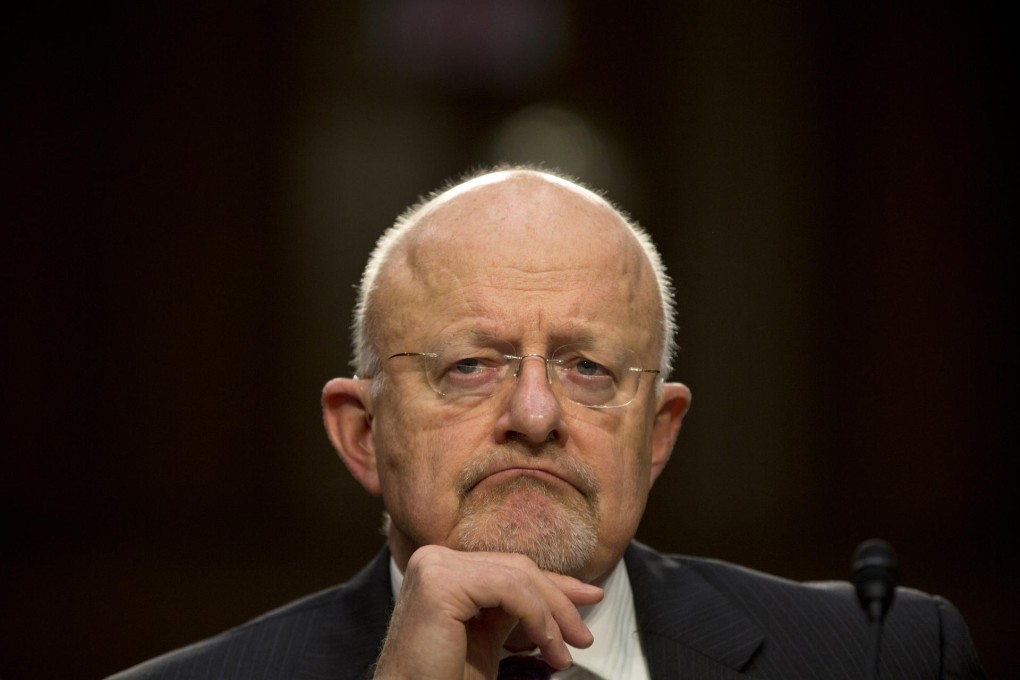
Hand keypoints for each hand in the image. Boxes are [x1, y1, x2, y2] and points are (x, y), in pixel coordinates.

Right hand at [372, 545, 603, 679]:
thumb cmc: (444, 678)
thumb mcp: (488, 635)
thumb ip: (513, 608)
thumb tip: (564, 594)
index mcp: (443, 567)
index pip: (509, 567)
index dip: (553, 585)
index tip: (589, 599)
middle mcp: (435, 559)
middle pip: (516, 567)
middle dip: (559, 601)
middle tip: (583, 637)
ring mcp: (435, 566)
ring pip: (518, 576)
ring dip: (552, 616)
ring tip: (563, 655)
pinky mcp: (441, 582)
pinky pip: (509, 589)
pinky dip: (538, 617)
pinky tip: (547, 647)